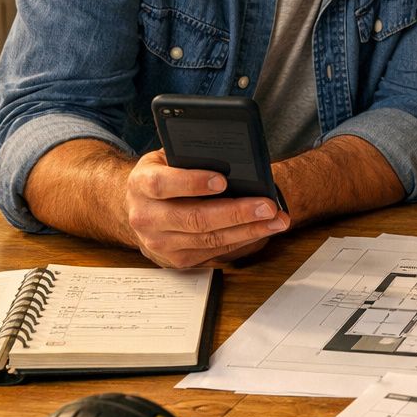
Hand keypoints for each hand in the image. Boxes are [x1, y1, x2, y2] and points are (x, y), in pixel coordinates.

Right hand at [123, 150, 289, 267]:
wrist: (140, 208)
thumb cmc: (163, 176)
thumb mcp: (168, 159)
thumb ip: (190, 157)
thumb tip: (234, 157)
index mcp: (140, 184)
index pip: (163, 184)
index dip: (192, 183)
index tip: (223, 180)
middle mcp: (146, 217)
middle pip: (194, 218)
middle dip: (236, 213)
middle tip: (268, 206)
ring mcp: (160, 243)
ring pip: (208, 239)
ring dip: (248, 231)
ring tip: (276, 220)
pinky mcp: (176, 259)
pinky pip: (214, 252)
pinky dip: (242, 241)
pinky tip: (262, 231)